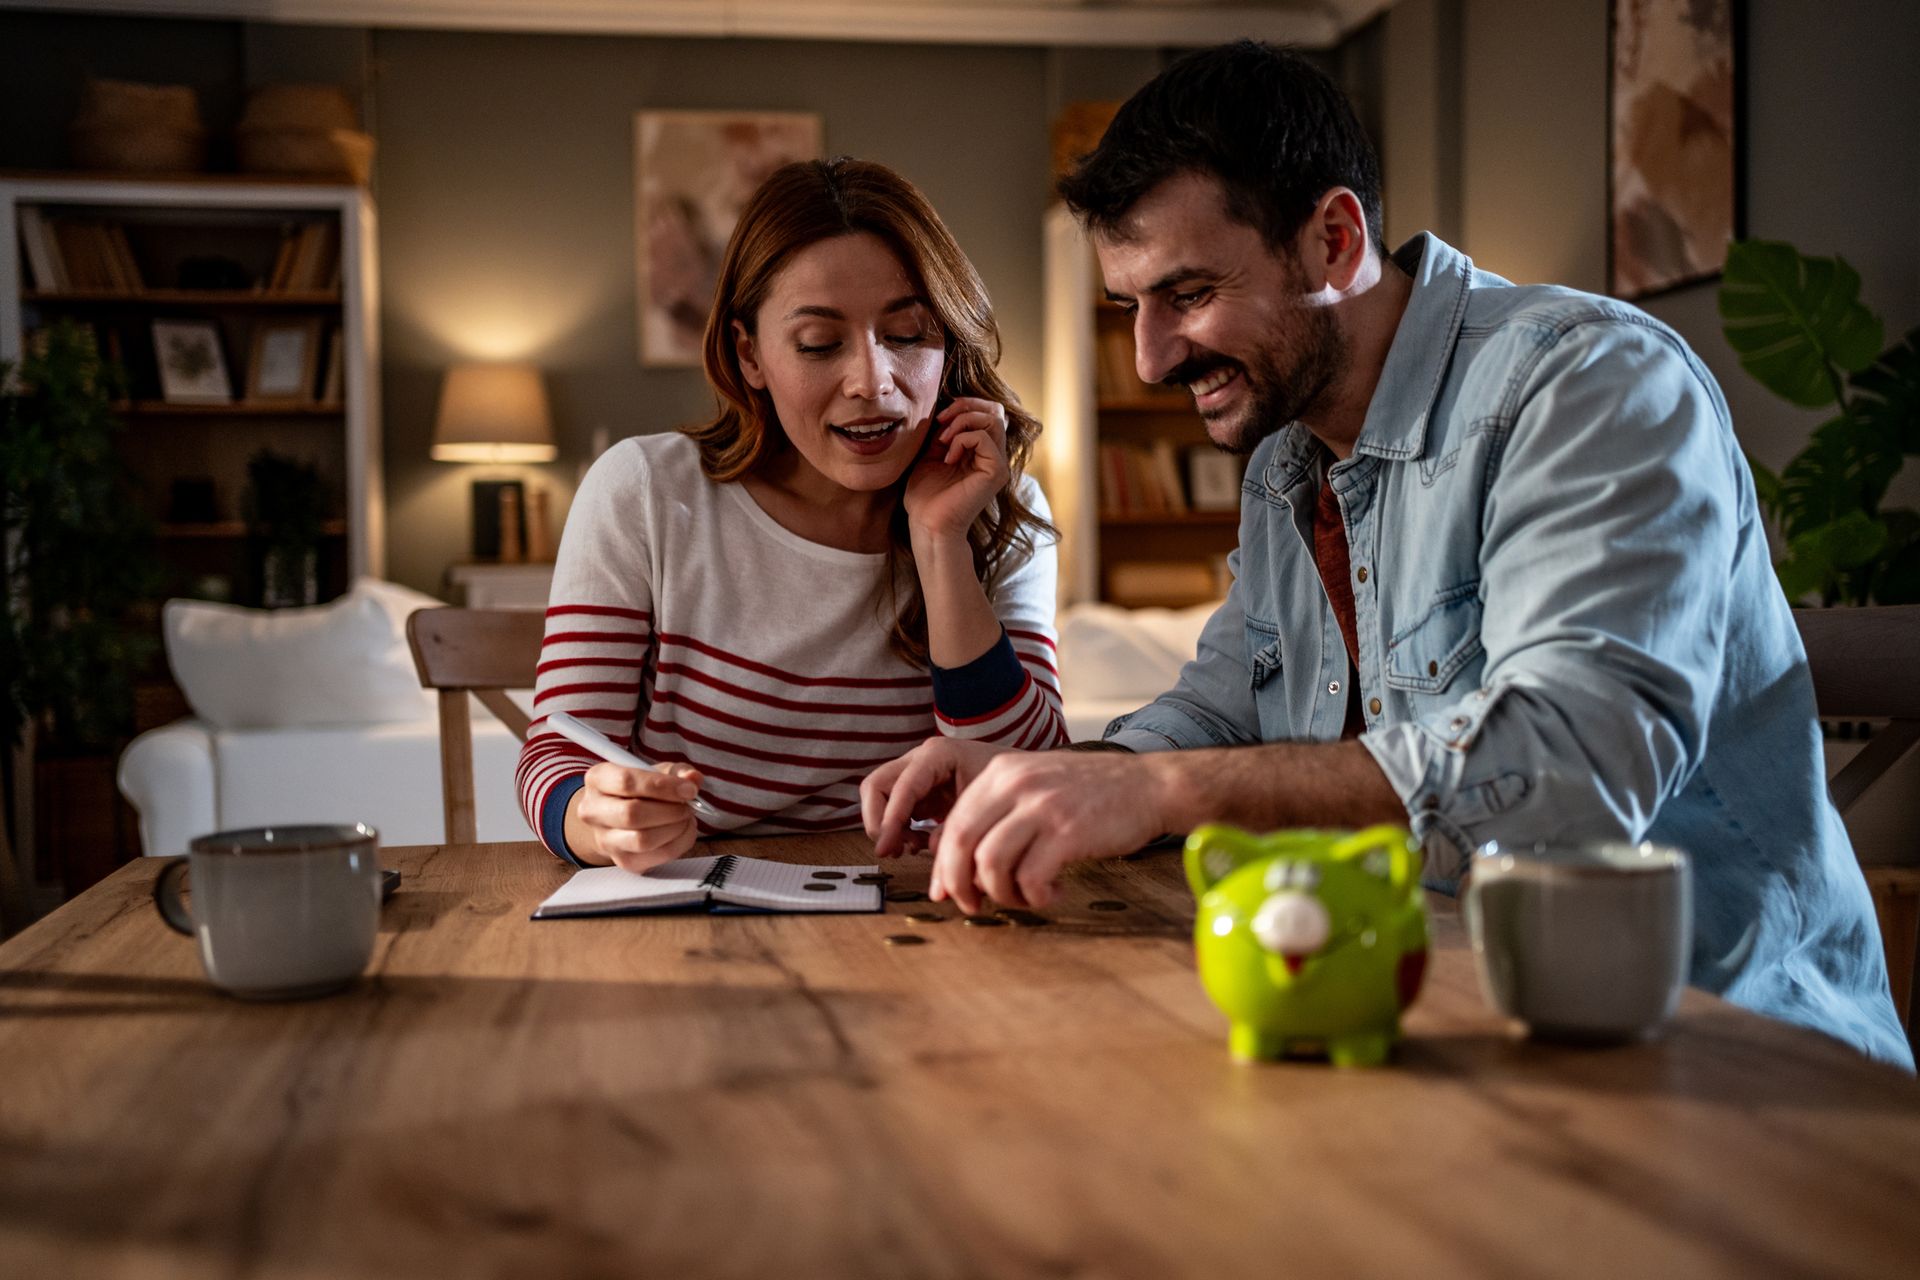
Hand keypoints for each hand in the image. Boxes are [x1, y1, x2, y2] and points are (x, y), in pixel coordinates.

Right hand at [564, 761, 704, 872]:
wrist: (620, 818)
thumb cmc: (640, 790)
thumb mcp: (656, 770)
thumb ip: (677, 771)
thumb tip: (692, 779)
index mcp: (597, 779)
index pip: (626, 782)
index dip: (663, 786)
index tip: (688, 789)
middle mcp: (593, 811)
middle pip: (632, 814)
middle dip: (670, 810)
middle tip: (687, 805)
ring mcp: (606, 840)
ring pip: (643, 840)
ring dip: (675, 828)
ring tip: (685, 817)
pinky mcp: (624, 861)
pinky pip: (658, 855)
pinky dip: (680, 842)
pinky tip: (682, 830)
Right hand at [861, 737, 1017, 858]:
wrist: (1017, 779)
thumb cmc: (1005, 785)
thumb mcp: (984, 805)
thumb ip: (958, 827)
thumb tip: (932, 850)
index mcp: (938, 754)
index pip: (903, 785)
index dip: (890, 819)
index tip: (885, 848)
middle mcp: (920, 759)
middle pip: (876, 785)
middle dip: (878, 821)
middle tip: (892, 850)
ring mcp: (914, 774)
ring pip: (878, 797)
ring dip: (886, 827)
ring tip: (908, 848)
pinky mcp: (916, 791)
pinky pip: (892, 809)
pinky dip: (897, 830)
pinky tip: (916, 843)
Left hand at [902, 397, 1010, 543]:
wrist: (927, 524)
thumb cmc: (926, 496)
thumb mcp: (931, 455)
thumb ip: (943, 433)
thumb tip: (947, 410)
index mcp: (981, 451)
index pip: (987, 411)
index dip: (964, 405)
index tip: (939, 417)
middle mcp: (994, 456)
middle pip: (996, 409)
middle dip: (966, 406)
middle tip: (942, 420)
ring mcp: (998, 464)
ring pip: (993, 418)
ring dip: (962, 421)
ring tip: (943, 440)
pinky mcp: (996, 472)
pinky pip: (984, 438)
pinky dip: (961, 439)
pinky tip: (948, 457)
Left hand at [925, 750, 1167, 913]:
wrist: (1148, 785)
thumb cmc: (1091, 795)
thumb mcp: (1036, 788)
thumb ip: (997, 818)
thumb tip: (958, 870)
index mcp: (1001, 773)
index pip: (952, 825)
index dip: (943, 866)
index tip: (946, 892)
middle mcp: (1016, 784)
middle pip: (960, 843)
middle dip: (959, 884)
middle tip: (973, 906)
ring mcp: (1043, 806)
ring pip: (990, 863)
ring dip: (1001, 894)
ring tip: (1023, 898)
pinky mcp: (1069, 831)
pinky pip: (1032, 877)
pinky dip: (1036, 896)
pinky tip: (1054, 893)